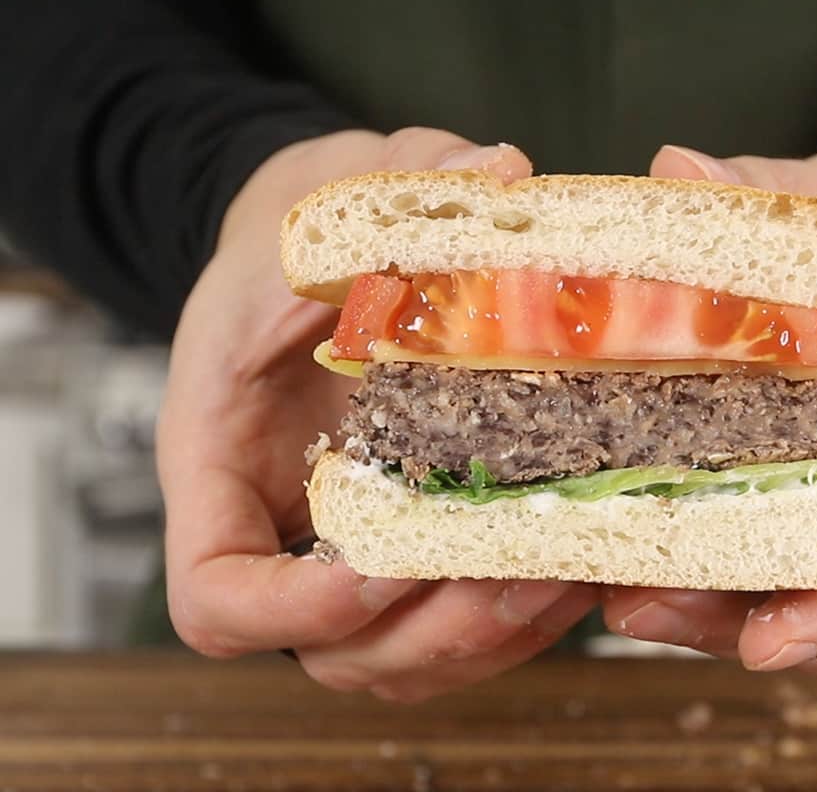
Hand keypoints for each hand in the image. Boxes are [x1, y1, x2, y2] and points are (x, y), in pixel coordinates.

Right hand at [158, 127, 597, 701]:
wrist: (315, 259)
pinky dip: (521, 615)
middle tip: (515, 572)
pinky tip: (583, 559)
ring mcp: (357, 551)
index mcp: (224, 463)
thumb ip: (396, 186)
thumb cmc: (296, 238)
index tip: (376, 571)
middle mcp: (289, 529)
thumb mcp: (324, 198)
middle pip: (338, 653)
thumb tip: (499, 174)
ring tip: (569, 570)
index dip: (291, 612)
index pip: (217, 597)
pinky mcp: (420, 546)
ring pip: (410, 658)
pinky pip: (462, 625)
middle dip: (432, 632)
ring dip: (492, 634)